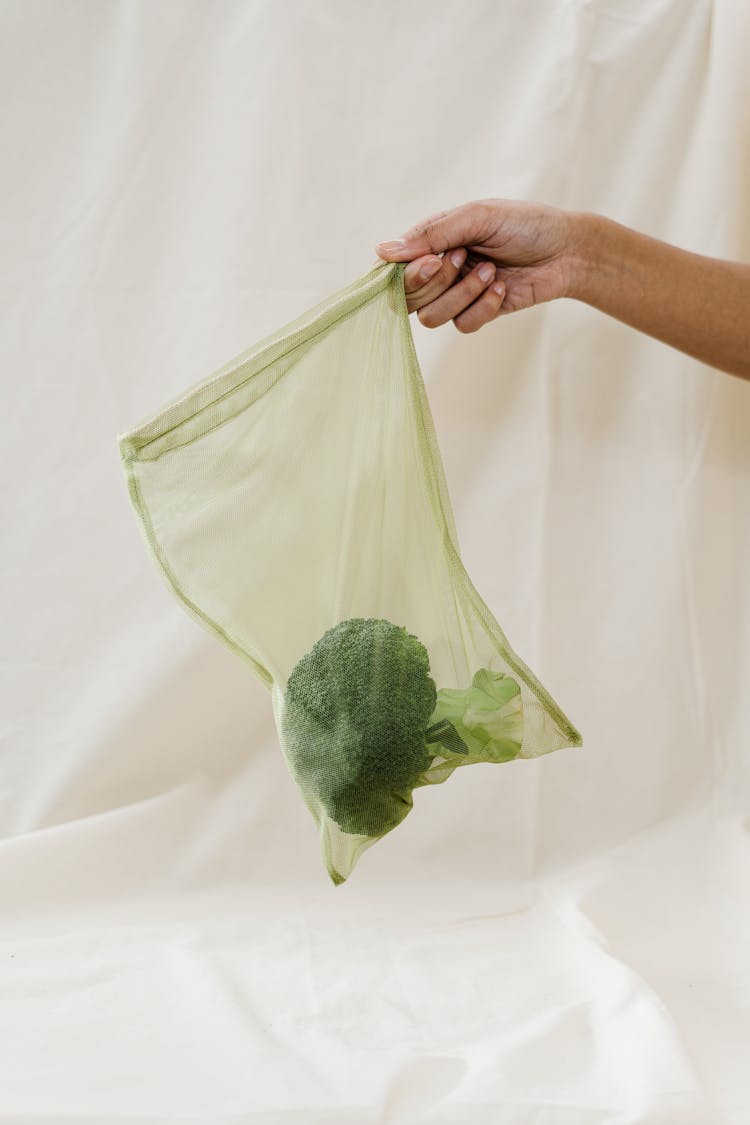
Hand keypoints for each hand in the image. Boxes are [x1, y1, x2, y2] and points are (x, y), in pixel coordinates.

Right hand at [375, 199, 575, 332]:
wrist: (567, 250)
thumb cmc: (524, 224)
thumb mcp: (477, 217)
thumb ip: (432, 234)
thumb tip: (382, 252)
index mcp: (432, 241)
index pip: (395, 268)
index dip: (407, 273)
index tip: (434, 260)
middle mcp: (439, 269)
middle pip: (409, 298)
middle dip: (436, 282)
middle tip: (463, 257)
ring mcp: (457, 294)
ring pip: (432, 317)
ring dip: (462, 294)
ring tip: (490, 271)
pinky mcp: (478, 313)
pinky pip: (463, 325)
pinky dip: (483, 307)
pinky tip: (502, 288)